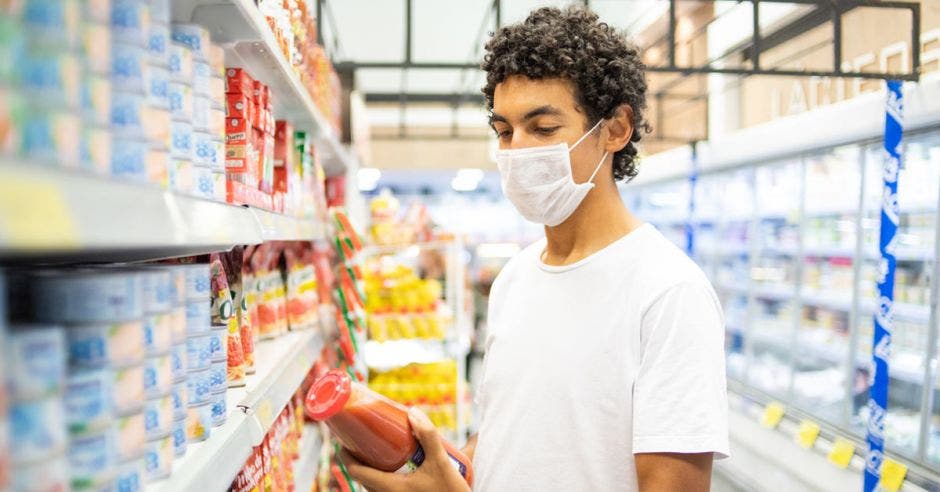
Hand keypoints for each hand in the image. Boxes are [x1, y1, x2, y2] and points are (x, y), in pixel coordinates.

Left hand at [340, 408, 470, 491]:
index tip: (343, 440)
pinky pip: (383, 490)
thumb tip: (412, 412)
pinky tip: (393, 465)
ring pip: (373, 485)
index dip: (345, 456)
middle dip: (358, 458)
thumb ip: (428, 436)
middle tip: (362, 439)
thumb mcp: (441, 461)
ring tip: (377, 449)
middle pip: (362, 478)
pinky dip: (381, 476)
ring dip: (370, 468)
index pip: (355, 472)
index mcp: (390, 488)